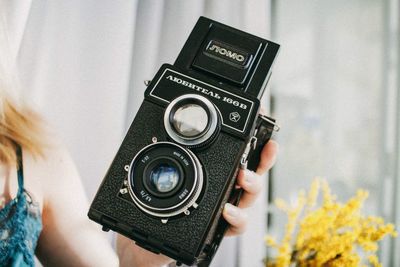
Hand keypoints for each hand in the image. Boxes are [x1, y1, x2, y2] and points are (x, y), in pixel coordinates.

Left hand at [116, 140, 278, 266]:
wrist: (156, 239)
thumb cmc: (168, 204)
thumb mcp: (170, 176)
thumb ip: (176, 157)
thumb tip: (169, 130)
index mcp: (219, 171)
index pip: (242, 153)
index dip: (256, 138)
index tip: (265, 123)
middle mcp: (228, 188)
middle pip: (254, 170)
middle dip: (265, 157)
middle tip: (267, 149)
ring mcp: (228, 207)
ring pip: (251, 196)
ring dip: (253, 184)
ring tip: (244, 178)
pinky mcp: (223, 228)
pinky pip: (238, 224)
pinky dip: (237, 217)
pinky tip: (228, 211)